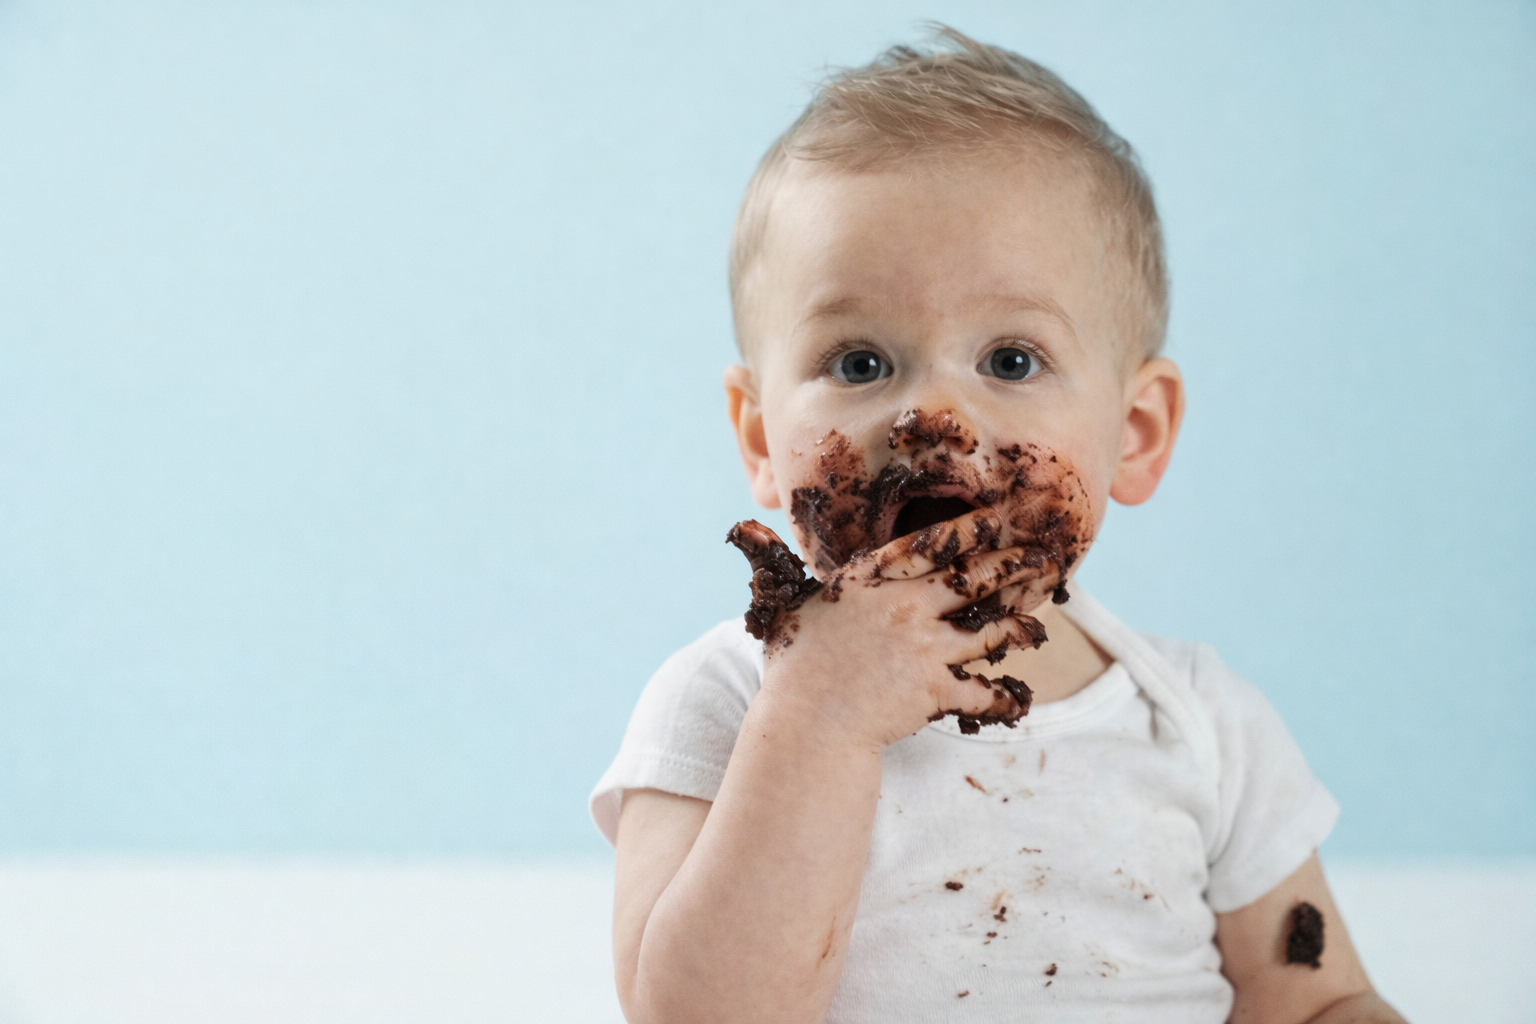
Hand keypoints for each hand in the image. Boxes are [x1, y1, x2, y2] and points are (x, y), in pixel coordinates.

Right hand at [735, 508, 1064, 749]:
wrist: (805, 723)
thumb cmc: (791, 665)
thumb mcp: (784, 604)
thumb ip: (775, 562)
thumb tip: (743, 526)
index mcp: (873, 580)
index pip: (932, 544)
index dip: (971, 528)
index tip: (1001, 515)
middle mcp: (906, 606)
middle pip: (976, 576)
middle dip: (1016, 562)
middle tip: (1050, 553)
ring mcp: (925, 648)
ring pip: (991, 626)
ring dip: (1024, 618)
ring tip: (1046, 610)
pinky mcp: (935, 690)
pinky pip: (981, 690)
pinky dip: (1002, 697)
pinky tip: (1020, 698)